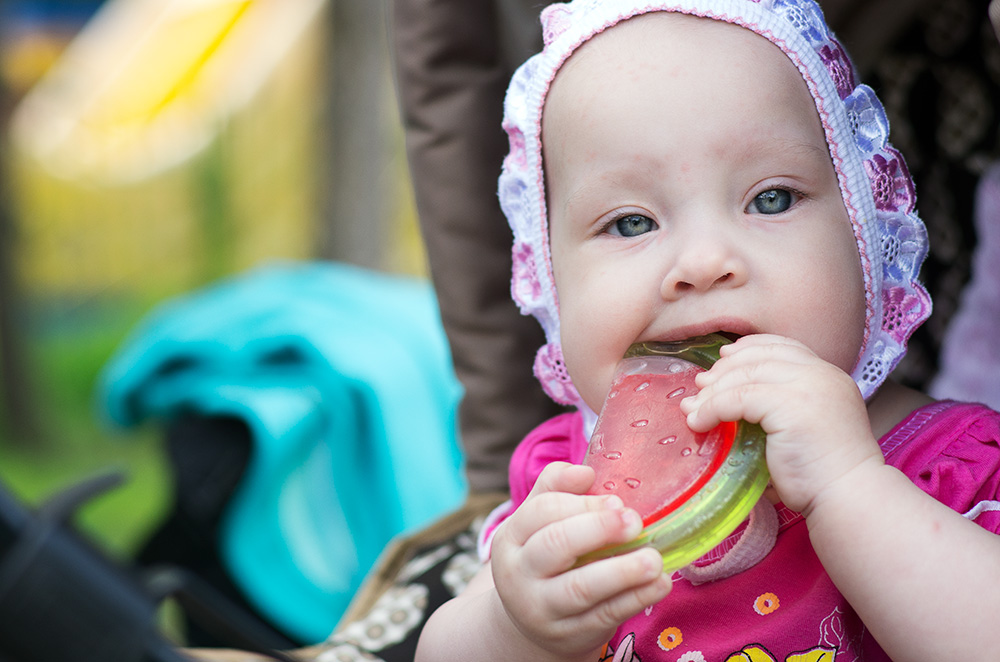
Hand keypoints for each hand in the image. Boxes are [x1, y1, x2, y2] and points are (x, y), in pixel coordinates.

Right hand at [489, 462, 671, 657]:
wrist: (532, 622)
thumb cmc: (544, 559)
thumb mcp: (537, 524)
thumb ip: (556, 490)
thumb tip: (585, 471)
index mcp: (511, 538)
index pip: (542, 510)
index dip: (582, 503)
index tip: (617, 501)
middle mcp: (519, 574)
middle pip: (555, 544)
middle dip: (598, 529)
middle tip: (635, 521)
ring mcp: (542, 608)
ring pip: (581, 587)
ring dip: (622, 571)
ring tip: (654, 559)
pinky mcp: (570, 634)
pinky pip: (606, 615)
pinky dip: (636, 598)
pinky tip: (659, 584)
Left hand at [679, 334, 882, 514]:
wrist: (848, 496)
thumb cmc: (823, 475)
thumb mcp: (804, 427)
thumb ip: (778, 408)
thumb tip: (728, 403)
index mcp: (828, 375)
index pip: (783, 346)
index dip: (748, 348)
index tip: (724, 358)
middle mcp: (821, 374)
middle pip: (760, 356)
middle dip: (724, 369)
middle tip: (701, 386)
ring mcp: (808, 386)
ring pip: (744, 375)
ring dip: (712, 392)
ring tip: (692, 408)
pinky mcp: (789, 405)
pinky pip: (738, 398)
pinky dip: (712, 409)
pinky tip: (699, 423)